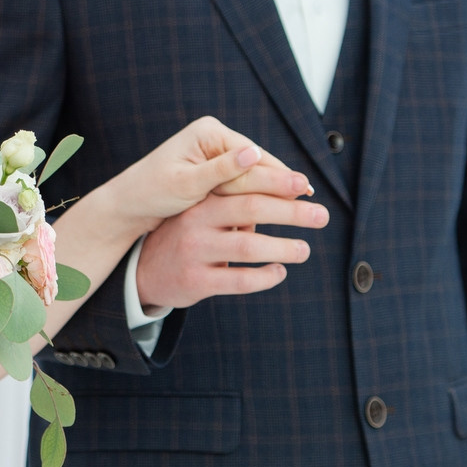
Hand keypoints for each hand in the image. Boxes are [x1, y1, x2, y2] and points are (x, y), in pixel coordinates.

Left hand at [111, 117, 313, 230]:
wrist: (128, 204)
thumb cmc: (150, 192)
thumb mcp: (186, 183)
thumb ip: (221, 170)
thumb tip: (253, 153)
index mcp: (208, 132)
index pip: (253, 156)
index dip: (280, 176)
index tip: (305, 190)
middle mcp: (213, 137)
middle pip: (257, 163)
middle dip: (283, 183)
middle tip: (312, 199)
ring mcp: (214, 152)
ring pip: (252, 174)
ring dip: (273, 192)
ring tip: (303, 206)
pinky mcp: (212, 169)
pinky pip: (241, 183)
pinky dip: (256, 197)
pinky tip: (275, 210)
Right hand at [132, 187, 327, 309]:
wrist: (145, 271)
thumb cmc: (189, 235)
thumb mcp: (204, 212)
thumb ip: (239, 204)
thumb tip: (291, 196)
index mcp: (201, 199)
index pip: (246, 185)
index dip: (279, 184)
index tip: (307, 187)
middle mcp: (196, 221)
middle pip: (252, 209)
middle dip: (292, 212)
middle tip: (322, 216)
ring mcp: (195, 252)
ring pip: (248, 247)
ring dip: (283, 248)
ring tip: (304, 250)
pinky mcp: (196, 281)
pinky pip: (239, 280)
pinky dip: (265, 277)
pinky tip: (280, 272)